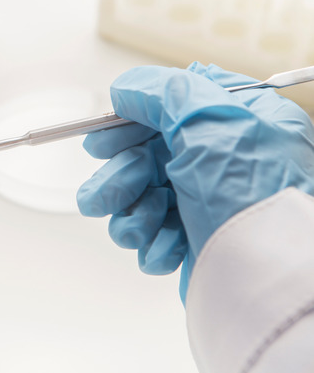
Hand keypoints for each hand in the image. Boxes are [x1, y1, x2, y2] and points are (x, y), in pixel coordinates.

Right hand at [77, 63, 313, 300]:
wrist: (271, 283)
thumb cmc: (258, 202)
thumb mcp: (211, 124)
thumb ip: (163, 94)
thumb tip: (126, 89)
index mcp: (239, 122)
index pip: (171, 107)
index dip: (129, 124)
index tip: (100, 142)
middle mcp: (225, 159)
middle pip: (149, 156)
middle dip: (120, 179)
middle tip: (102, 197)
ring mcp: (211, 202)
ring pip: (145, 198)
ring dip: (131, 216)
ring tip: (138, 231)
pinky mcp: (201, 241)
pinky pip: (157, 236)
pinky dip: (153, 245)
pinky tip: (167, 251)